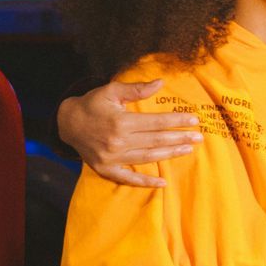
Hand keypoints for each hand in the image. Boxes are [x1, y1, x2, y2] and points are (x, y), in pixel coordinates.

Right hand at [58, 79, 201, 186]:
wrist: (66, 123)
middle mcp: (118, 142)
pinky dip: (145, 182)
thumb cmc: (92, 104)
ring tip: (188, 150)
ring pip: (148, 157)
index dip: (176, 121)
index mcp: (120, 122)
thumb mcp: (111, 91)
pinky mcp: (106, 169)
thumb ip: (136, 89)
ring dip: (170, 154)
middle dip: (179, 138)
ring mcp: (112, 158)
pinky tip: (162, 183)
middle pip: (156, 141)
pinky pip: (129, 178)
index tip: (194, 119)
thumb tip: (161, 83)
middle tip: (199, 137)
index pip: (156, 122)